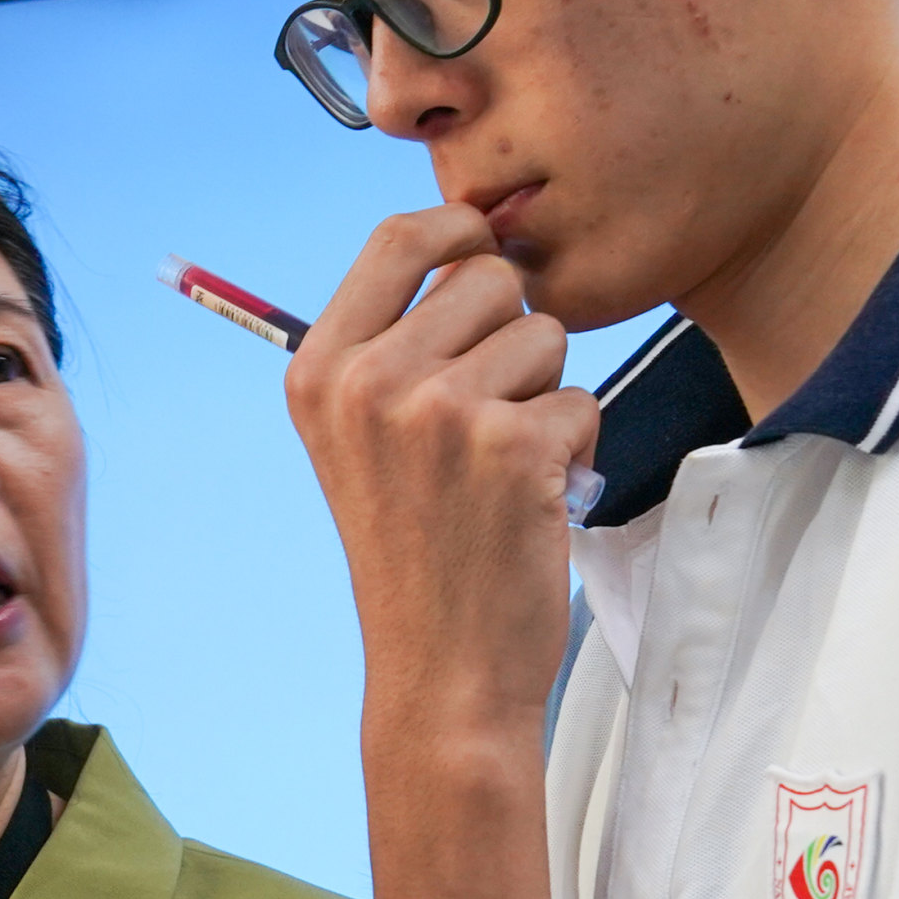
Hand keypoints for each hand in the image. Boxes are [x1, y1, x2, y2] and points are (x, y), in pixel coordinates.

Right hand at [285, 206, 601, 736]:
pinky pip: (579, 399)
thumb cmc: (415, 553)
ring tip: (504, 468)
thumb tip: (471, 246)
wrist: (441, 672)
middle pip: (487, 278)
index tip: (482, 243)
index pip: (397, 238)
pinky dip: (574, 447)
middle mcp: (369, 381)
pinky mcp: (512, 447)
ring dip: (544, 394)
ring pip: (543, 336)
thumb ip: (394, 347)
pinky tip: (533, 501)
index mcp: (320, 370)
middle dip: (511, 333)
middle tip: (488, 418)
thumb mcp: (361, 440)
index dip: (456, 226)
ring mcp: (439, 411)